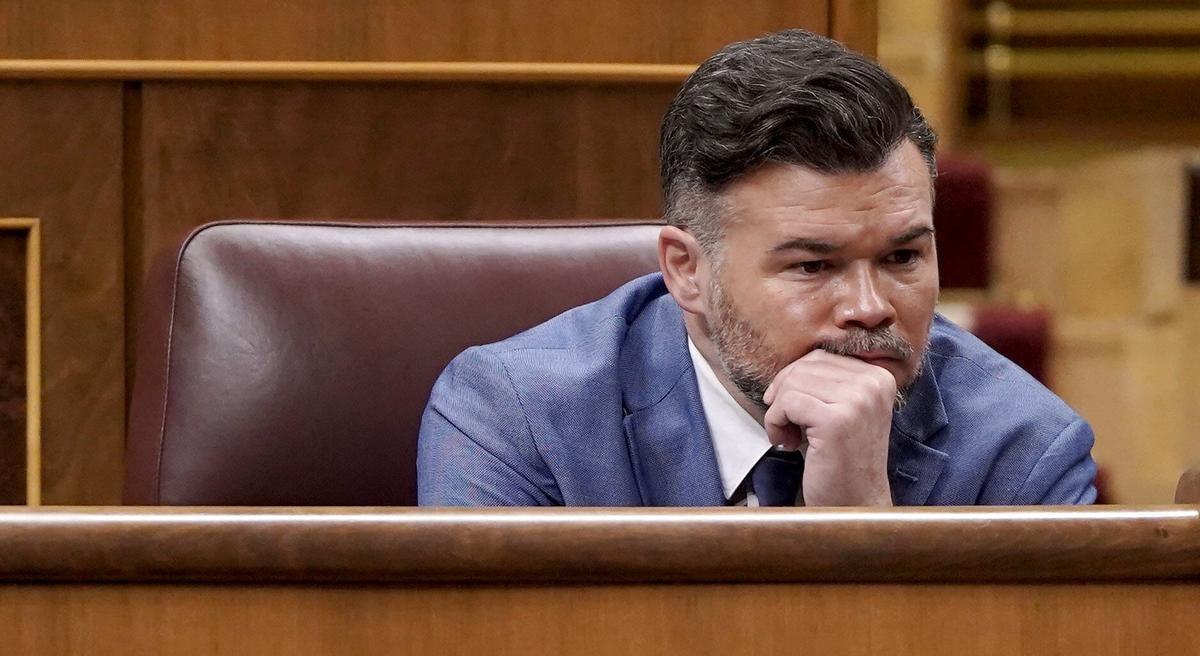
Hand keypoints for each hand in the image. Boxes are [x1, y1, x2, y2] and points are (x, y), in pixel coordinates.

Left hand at [762, 350, 895, 506]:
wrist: (855, 505)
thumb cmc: (840, 459)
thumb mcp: (840, 410)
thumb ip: (825, 382)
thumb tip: (788, 364)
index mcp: (878, 377)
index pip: (820, 357)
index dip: (793, 380)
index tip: (791, 410)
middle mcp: (874, 384)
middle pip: (804, 367)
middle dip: (784, 395)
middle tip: (787, 426)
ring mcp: (858, 401)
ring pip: (792, 384)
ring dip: (778, 411)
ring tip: (789, 437)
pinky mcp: (837, 421)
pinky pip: (787, 403)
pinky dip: (775, 423)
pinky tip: (787, 444)